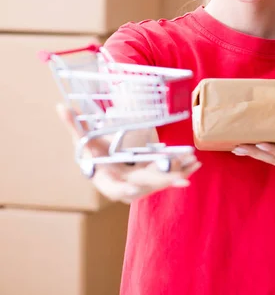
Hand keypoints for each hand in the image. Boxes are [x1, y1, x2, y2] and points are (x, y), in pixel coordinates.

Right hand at [57, 105, 200, 203]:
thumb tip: (59, 105)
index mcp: (108, 180)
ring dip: (178, 172)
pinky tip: (194, 162)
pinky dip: (180, 168)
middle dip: (165, 180)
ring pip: (161, 180)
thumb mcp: (82, 139)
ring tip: (195, 162)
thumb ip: (73, 125)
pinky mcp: (150, 176)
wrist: (101, 165)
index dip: (127, 189)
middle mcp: (126, 185)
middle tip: (183, 176)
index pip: (118, 189)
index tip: (135, 188)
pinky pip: (167, 174)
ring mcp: (140, 182)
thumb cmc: (90, 154)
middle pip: (147, 185)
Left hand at [232, 142, 274, 189]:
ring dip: (251, 153)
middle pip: (271, 156)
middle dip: (254, 151)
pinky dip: (257, 152)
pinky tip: (246, 149)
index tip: (260, 143)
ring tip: (235, 148)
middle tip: (237, 146)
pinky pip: (270, 157)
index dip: (274, 149)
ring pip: (267, 157)